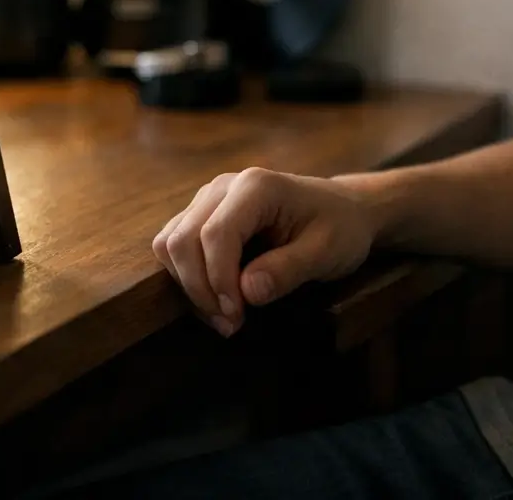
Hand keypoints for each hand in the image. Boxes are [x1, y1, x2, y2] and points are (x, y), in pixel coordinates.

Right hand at [151, 167, 375, 336]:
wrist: (343, 210)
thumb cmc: (340, 228)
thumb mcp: (327, 252)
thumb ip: (288, 270)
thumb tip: (247, 292)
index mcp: (256, 187)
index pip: (215, 234)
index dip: (218, 280)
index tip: (237, 317)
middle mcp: (223, 186)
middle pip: (182, 239)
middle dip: (199, 288)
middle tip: (230, 324)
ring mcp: (208, 198)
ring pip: (169, 242)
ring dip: (188, 284)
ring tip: (222, 315)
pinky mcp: (202, 214)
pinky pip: (174, 244)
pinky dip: (186, 276)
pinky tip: (215, 298)